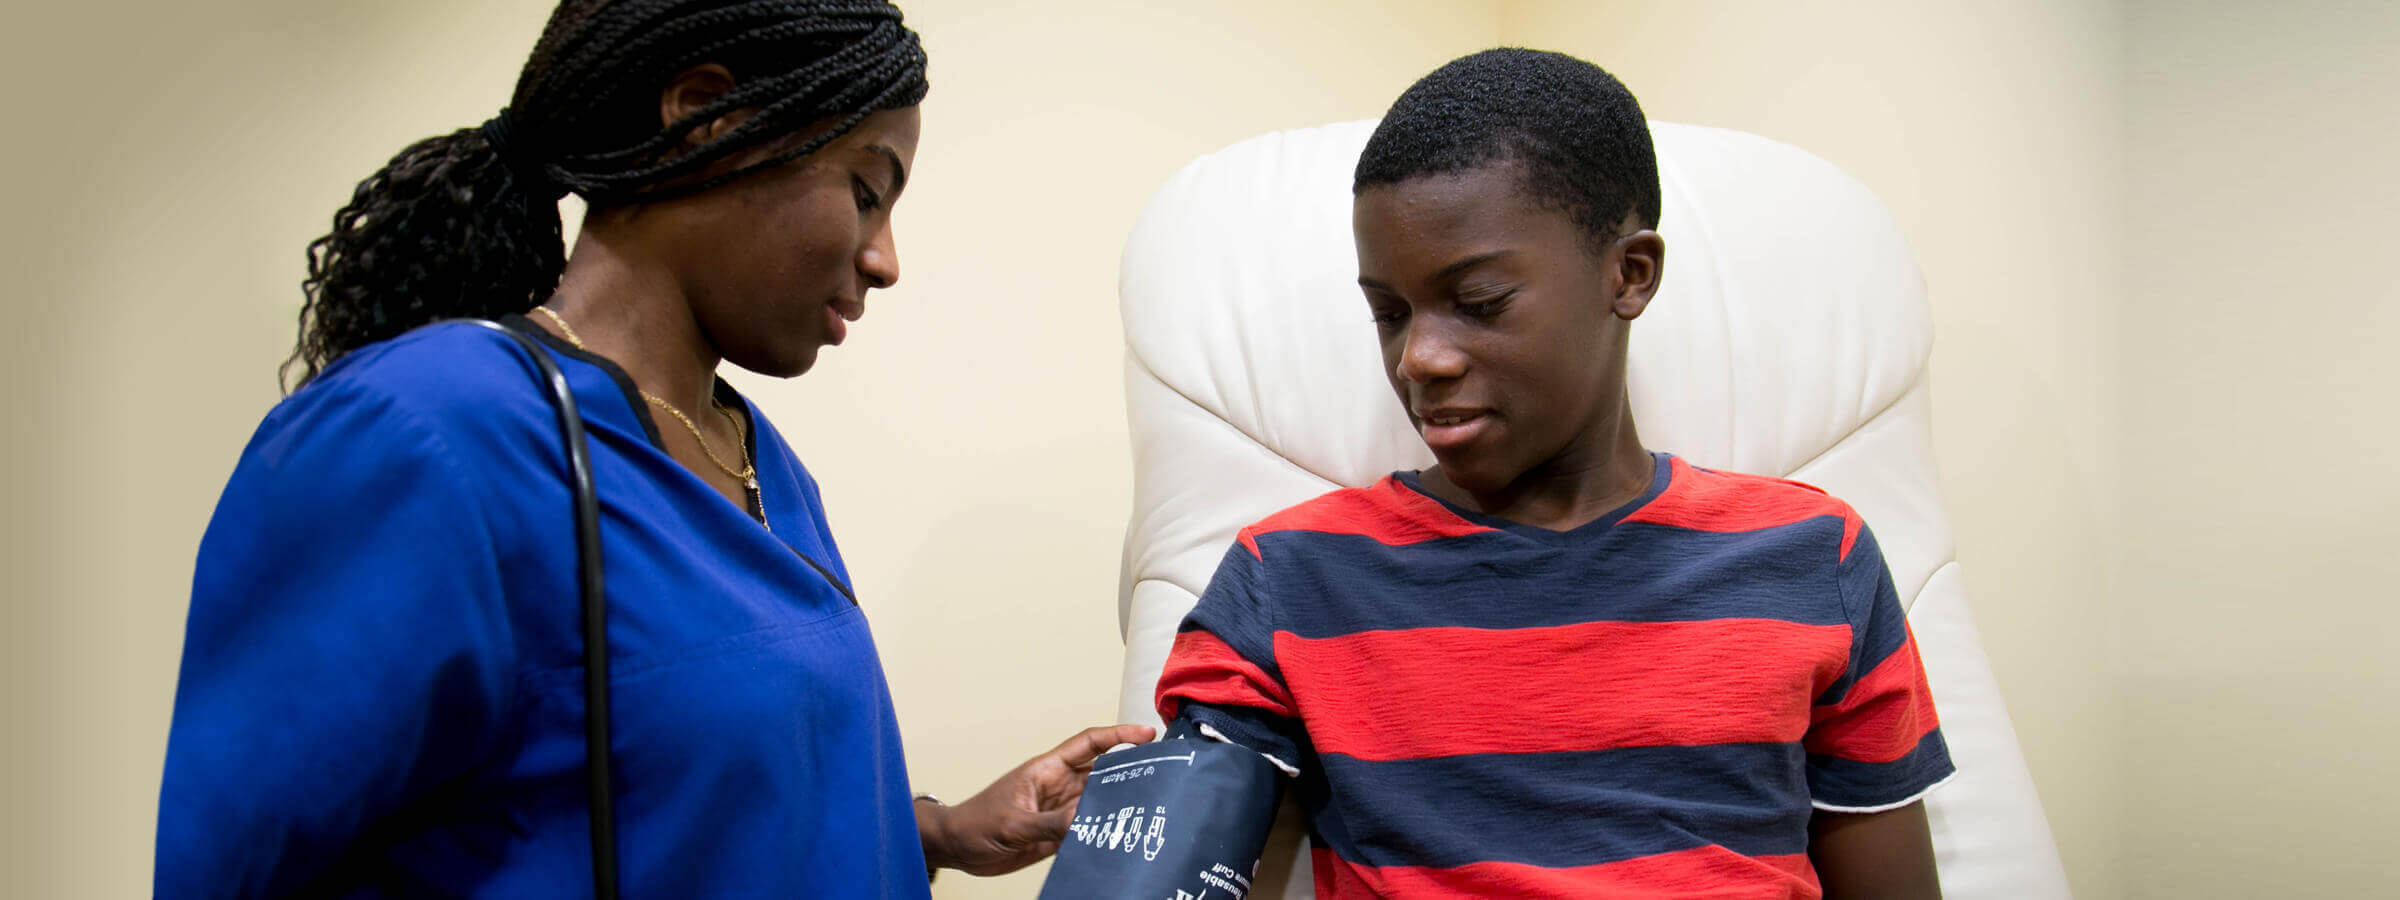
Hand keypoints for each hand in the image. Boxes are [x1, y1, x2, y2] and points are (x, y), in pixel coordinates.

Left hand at [919, 723, 1156, 876]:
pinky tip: (1119, 838)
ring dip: (1119, 806)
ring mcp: (1060, 811)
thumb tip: (1085, 819)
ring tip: (1149, 810)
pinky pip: (1087, 829)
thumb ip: (1049, 823)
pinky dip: (1103, 832)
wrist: (957, 848)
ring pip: (1099, 803)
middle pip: (1103, 773)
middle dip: (1131, 772)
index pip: (1089, 744)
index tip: (1146, 735)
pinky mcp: (1057, 834)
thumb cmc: (975, 823)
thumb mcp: (1013, 823)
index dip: (1119, 737)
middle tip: (1162, 775)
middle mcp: (1059, 787)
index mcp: (1047, 770)